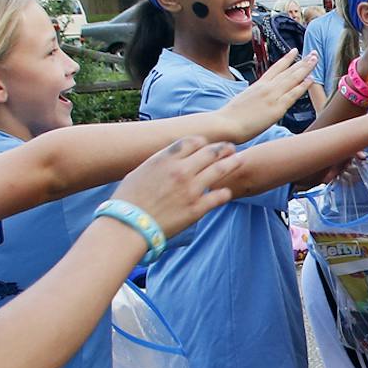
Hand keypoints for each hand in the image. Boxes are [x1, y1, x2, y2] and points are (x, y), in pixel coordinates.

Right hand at [110, 138, 238, 239]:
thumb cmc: (128, 200)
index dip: (203, 142)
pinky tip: (227, 192)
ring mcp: (191, 189)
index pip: (192, 142)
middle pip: (210, 152)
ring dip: (232, 163)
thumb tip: (167, 160)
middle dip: (222, 148)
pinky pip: (219, 197)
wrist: (128, 225)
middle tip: (231, 148)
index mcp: (166, 159)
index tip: (207, 145)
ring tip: (239, 159)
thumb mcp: (139, 172)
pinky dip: (225, 192)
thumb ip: (158, 163)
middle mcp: (181, 170)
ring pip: (219, 170)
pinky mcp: (197, 208)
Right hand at [219, 49, 314, 140]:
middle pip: (288, 71)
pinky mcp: (276, 108)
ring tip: (315, 59)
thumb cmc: (230, 117)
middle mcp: (266, 87)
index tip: (294, 51)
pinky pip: (293, 95)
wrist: (225, 124)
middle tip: (313, 52)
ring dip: (306, 68)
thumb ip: (254, 98)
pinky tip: (311, 79)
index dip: (287, 59)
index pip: (276, 68)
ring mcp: (272, 96)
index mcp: (258, 85)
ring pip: (292, 79)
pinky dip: (303, 86)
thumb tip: (258, 101)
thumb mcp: (243, 101)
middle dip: (302, 61)